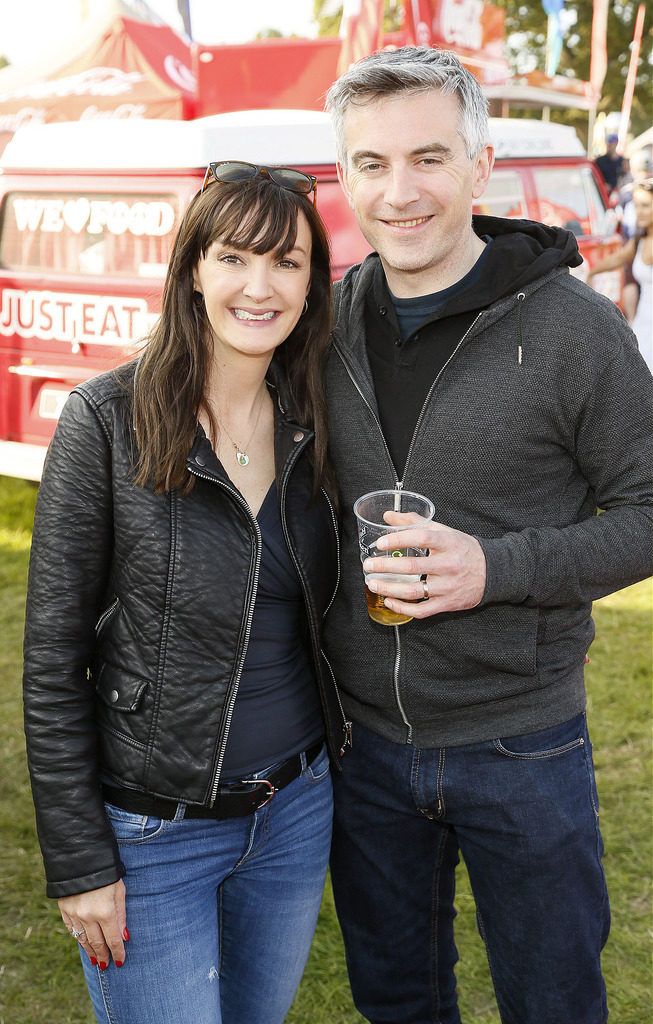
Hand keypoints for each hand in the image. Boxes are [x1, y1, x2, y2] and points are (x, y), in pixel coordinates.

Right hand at [59, 879, 127, 968]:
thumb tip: (124, 936)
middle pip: (97, 943)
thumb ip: (121, 915)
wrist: (80, 857)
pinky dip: (78, 938)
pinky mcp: (64, 909)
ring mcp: (74, 914)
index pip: (112, 940)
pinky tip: (83, 942)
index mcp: (105, 912)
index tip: (121, 961)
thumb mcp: (119, 890)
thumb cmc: (107, 871)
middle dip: (103, 956)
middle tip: (106, 965)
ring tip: (95, 960)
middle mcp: (88, 917)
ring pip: (82, 939)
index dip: (117, 952)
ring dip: (89, 951)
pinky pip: (71, 929)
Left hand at [362, 513, 485, 619]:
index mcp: (448, 543)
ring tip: (373, 584)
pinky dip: (403, 608)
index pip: (421, 537)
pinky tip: (390, 601)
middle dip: (386, 566)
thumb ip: (416, 522)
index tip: (381, 543)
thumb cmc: (463, 549)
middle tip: (368, 565)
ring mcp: (448, 586)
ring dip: (389, 589)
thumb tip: (389, 516)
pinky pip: (421, 610)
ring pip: (413, 591)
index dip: (399, 539)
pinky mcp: (448, 603)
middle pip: (413, 566)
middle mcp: (449, 564)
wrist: (493, 572)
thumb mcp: (444, 531)